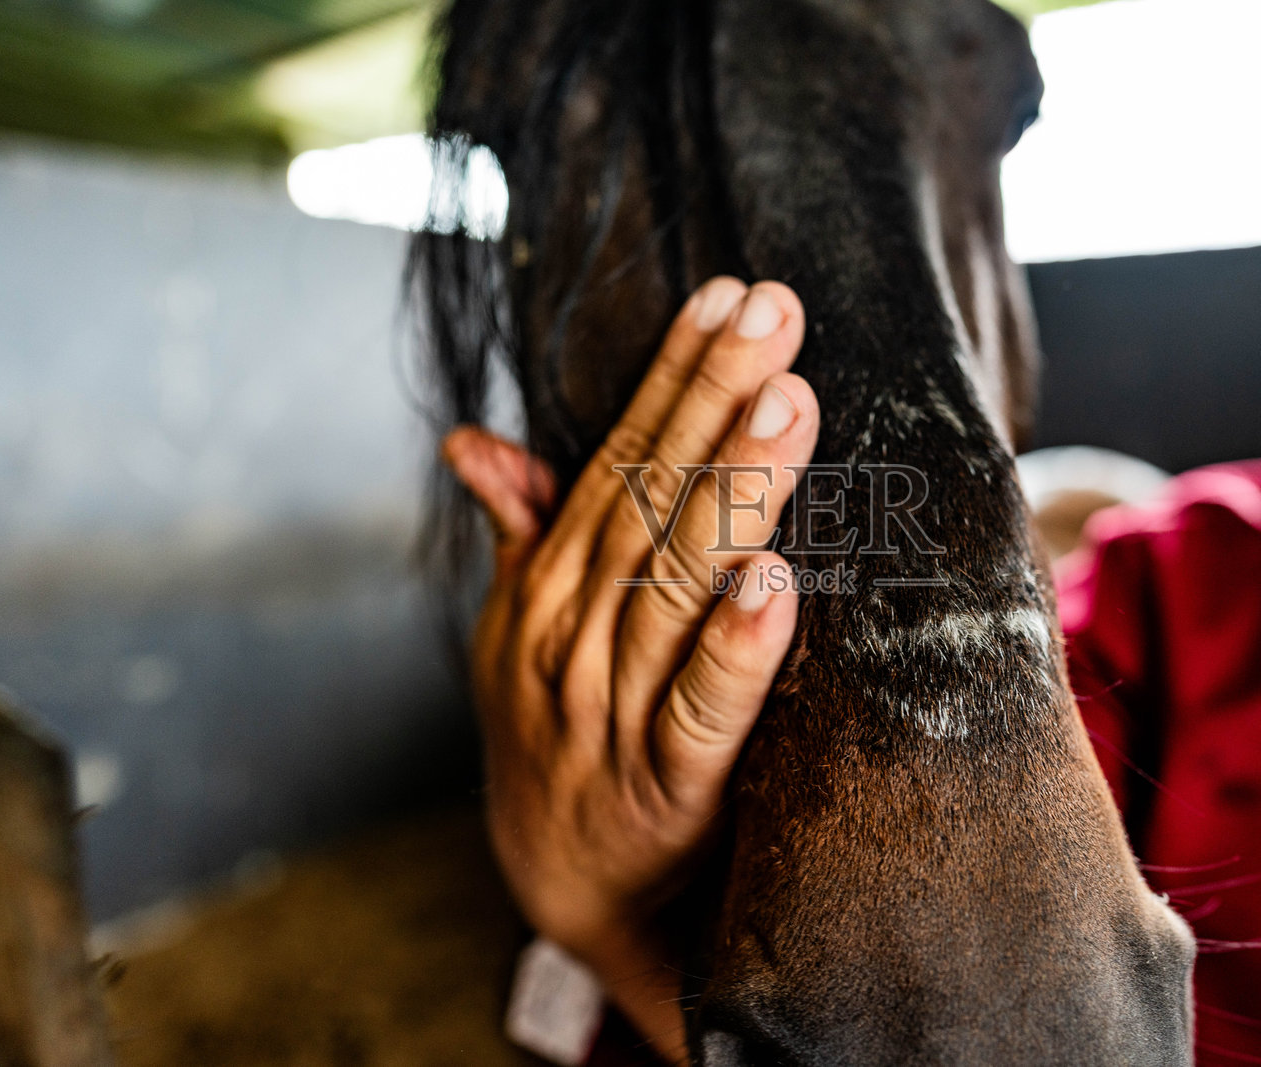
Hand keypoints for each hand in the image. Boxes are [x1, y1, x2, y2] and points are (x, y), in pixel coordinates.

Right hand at [441, 279, 816, 1062]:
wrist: (572, 890)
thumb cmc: (567, 736)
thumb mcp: (526, 631)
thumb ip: (524, 535)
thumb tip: (474, 441)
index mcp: (552, 583)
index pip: (619, 458)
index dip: (674, 375)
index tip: (730, 295)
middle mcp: (573, 631)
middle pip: (651, 500)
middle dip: (714, 398)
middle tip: (777, 311)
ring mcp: (609, 709)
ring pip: (675, 585)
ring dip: (732, 494)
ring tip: (786, 406)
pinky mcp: (662, 787)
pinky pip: (699, 712)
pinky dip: (735, 650)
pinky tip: (776, 580)